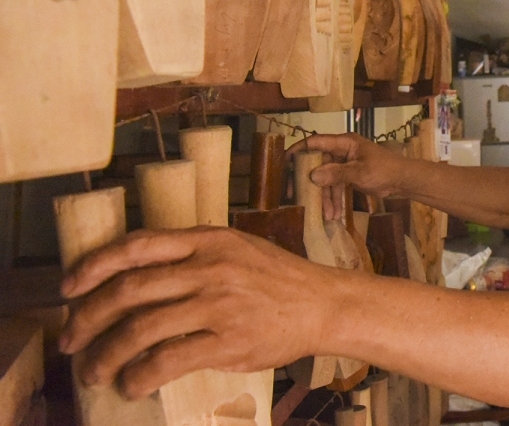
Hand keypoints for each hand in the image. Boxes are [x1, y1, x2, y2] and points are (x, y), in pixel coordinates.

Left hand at [59, 227, 340, 398]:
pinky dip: (138, 377)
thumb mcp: (237, 248)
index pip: (136, 246)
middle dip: (87, 318)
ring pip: (140, 329)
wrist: (324, 304)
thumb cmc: (278, 279)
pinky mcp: (227, 341)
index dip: (93, 266)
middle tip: (70, 341)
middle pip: (128, 290)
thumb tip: (136, 277)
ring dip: (105, 355)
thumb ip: (193, 255)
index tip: (68, 288)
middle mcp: (209, 268)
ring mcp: (218, 304)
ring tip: (93, 372)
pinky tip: (131, 385)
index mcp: (208, 240)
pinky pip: (167, 361)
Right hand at [298, 133, 407, 219]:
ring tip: (326, 215)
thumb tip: (312, 176)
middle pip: (318, 164)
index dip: (299, 150)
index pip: (316, 142)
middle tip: (295, 196)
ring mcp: (345, 164)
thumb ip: (337, 174)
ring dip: (326, 197)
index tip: (284, 161)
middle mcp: (342, 151)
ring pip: (327, 179)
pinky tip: (334, 214)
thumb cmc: (384, 170)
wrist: (403, 180)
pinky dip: (335, 199)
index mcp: (344, 142)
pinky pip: (336, 187)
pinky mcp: (349, 176)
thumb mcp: (360, 172)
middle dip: (310, 182)